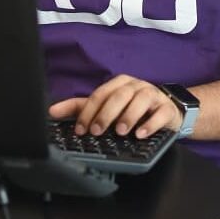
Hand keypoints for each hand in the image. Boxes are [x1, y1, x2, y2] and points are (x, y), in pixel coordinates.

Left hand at [48, 74, 182, 138]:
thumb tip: (52, 111)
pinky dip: (150, 124)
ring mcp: (153, 95)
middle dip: (106, 113)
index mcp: (119, 83)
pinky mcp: (166, 108)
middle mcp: (135, 86)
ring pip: (141, 99)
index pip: (101, 94)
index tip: (81, 129)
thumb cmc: (133, 108)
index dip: (89, 111)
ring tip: (120, 131)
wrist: (167, 111)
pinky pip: (160, 113)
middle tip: (97, 130)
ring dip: (129, 116)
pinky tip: (141, 134)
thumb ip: (81, 107)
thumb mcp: (106, 106)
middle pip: (119, 95)